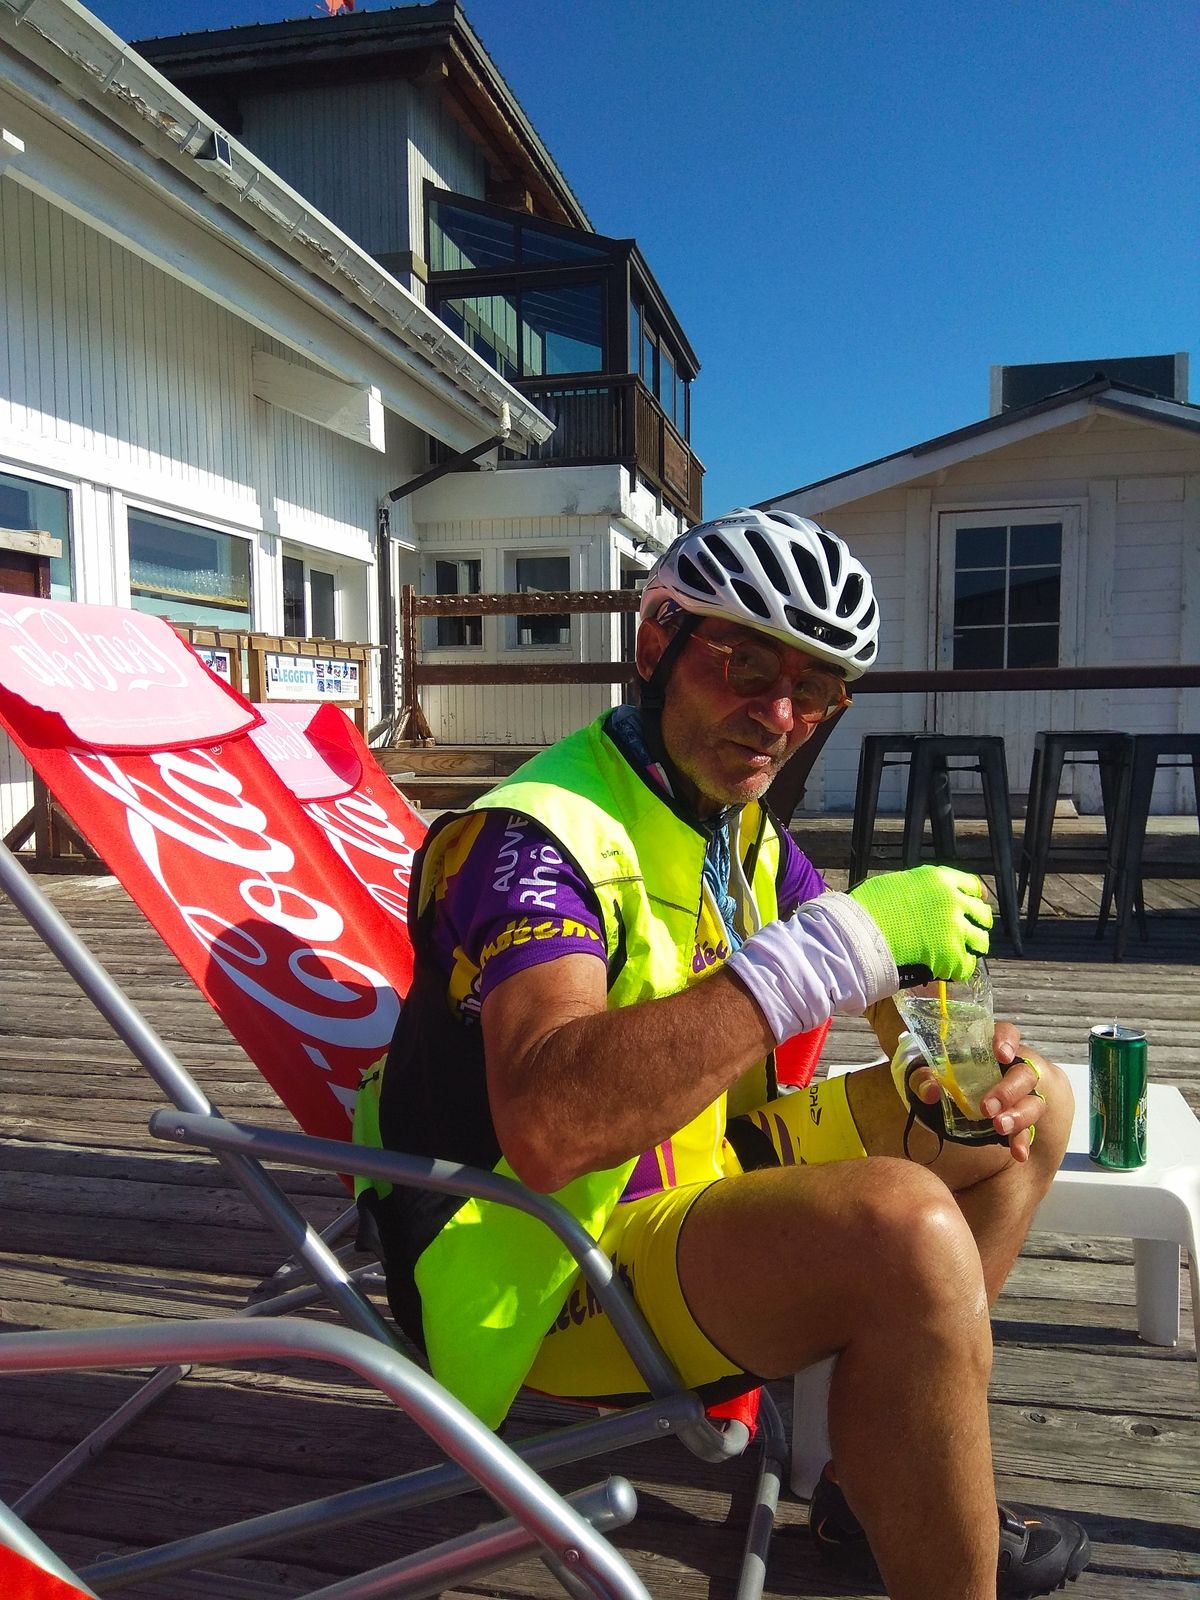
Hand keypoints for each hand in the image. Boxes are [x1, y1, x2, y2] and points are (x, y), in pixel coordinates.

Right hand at [848, 865, 992, 982]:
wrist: (861, 932)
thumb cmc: (869, 907)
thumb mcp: (899, 883)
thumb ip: (922, 888)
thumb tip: (927, 898)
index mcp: (940, 879)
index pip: (973, 885)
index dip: (974, 897)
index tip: (973, 904)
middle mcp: (953, 901)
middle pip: (982, 914)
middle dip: (976, 923)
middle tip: (968, 931)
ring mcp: (955, 929)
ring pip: (981, 941)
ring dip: (971, 947)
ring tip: (960, 953)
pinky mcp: (951, 956)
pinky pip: (967, 966)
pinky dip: (959, 969)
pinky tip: (948, 968)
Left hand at [907, 1023, 1047, 1161]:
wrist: (950, 1104)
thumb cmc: (945, 1079)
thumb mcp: (929, 1076)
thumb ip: (924, 1078)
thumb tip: (930, 1091)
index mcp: (990, 1048)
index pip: (1007, 1033)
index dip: (1007, 1040)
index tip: (1001, 1054)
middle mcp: (1012, 1069)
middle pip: (1025, 1073)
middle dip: (1008, 1090)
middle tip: (987, 1107)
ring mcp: (1021, 1095)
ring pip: (1034, 1101)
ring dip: (1019, 1115)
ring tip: (999, 1127)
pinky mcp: (1021, 1118)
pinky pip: (1029, 1129)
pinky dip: (1023, 1140)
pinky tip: (1019, 1153)